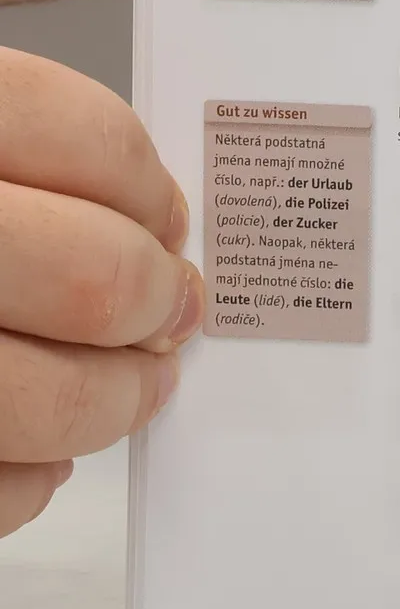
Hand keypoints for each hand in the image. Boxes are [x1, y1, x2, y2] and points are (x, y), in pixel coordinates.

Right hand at [0, 50, 200, 534]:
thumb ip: (32, 167)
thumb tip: (153, 220)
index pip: (73, 132)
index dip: (142, 183)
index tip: (164, 215)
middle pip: (96, 276)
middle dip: (154, 300)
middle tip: (167, 306)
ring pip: (56, 399)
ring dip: (114, 400)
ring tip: (125, 383)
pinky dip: (30, 476)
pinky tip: (25, 440)